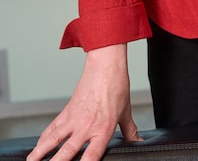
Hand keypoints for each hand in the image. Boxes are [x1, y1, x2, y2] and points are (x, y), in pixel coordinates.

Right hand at [26, 44, 141, 160]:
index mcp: (104, 129)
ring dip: (41, 152)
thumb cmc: (117, 87)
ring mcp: (74, 119)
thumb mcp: (125, 112)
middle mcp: (87, 126)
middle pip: (68, 151)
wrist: (106, 66)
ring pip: (53, 139)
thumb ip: (130, 130)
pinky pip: (53, 127)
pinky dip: (44, 138)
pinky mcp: (67, 111)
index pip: (92, 155)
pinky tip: (38, 146)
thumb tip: (137, 141)